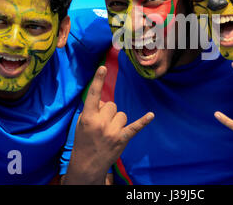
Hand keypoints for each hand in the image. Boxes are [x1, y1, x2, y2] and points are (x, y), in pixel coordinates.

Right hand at [64, 66, 153, 184]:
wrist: (88, 164)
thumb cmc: (84, 140)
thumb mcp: (82, 123)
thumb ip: (92, 109)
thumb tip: (105, 101)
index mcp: (88, 117)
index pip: (93, 95)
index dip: (98, 80)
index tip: (103, 67)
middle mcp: (100, 123)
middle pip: (111, 105)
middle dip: (108, 112)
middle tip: (101, 125)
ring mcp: (112, 131)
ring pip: (122, 114)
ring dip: (117, 121)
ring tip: (109, 132)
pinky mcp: (122, 138)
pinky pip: (135, 127)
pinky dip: (143, 121)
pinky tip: (151, 115)